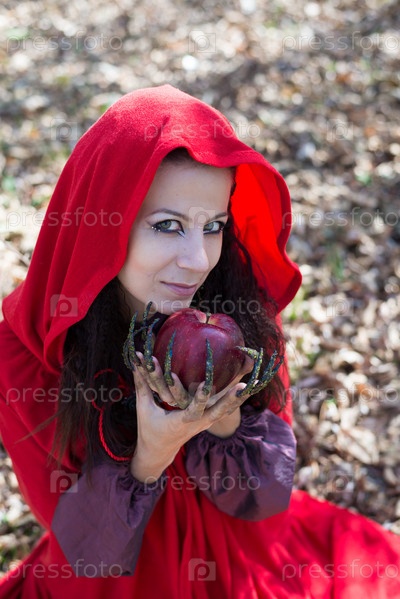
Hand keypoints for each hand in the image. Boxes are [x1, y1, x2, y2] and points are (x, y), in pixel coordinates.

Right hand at [130, 352, 252, 482]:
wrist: (159, 452)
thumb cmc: (149, 429)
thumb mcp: (143, 407)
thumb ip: (142, 383)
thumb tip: (137, 358)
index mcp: (180, 423)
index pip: (193, 411)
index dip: (200, 398)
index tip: (206, 383)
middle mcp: (196, 425)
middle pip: (217, 413)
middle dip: (231, 400)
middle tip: (243, 386)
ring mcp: (204, 424)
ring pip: (225, 412)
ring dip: (237, 400)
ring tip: (251, 384)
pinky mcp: (208, 422)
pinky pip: (224, 412)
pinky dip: (234, 402)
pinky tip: (246, 389)